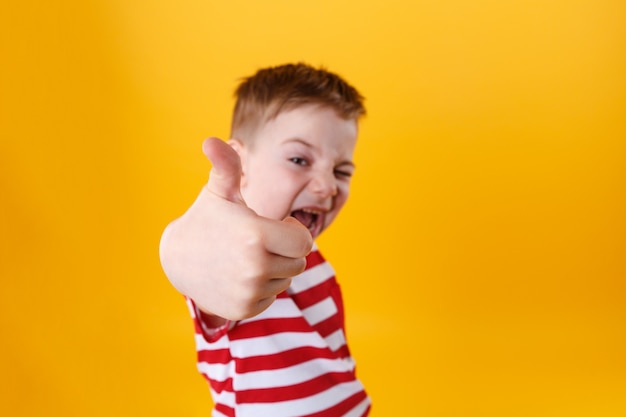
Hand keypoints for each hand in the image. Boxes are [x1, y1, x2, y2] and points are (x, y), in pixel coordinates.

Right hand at [159, 137, 312, 323]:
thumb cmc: (207, 219)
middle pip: (298, 262)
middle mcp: (255, 268)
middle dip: (286, 250)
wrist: (178, 260)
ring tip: (247, 257)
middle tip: (260, 242)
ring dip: (275, 269)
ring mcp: (249, 292)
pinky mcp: (244, 310)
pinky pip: (272, 297)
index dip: (294, 231)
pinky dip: (263, 288)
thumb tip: (212, 140)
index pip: (305, 241)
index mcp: (256, 235)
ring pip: (286, 280)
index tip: (276, 224)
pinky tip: (240, 275)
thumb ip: (227, 167)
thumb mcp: (219, 192)